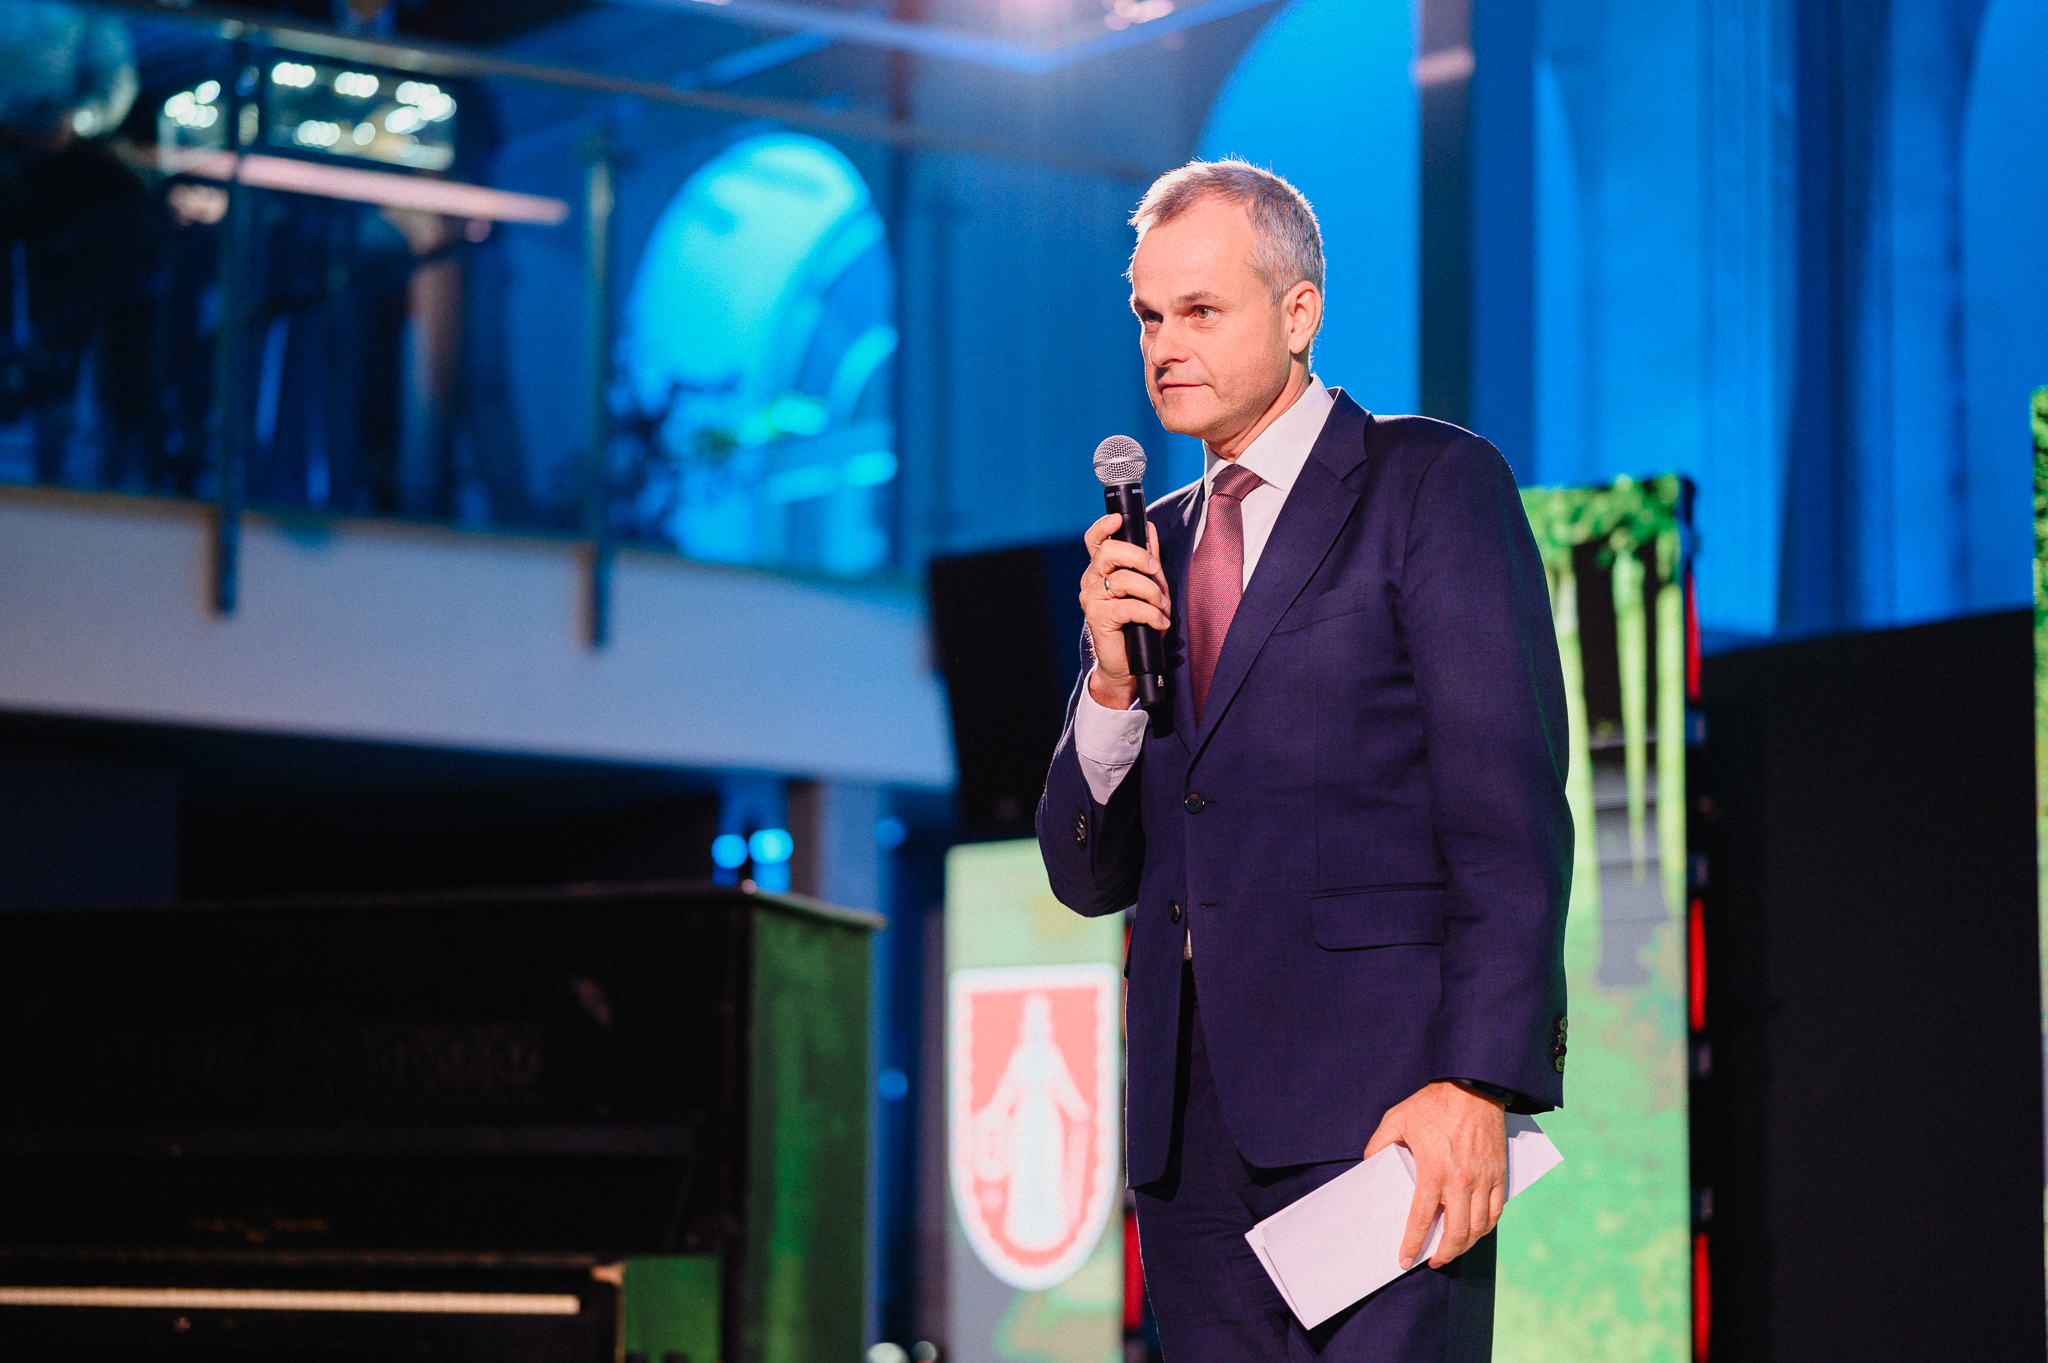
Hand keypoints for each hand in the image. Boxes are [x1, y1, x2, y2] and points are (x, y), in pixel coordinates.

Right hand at [1079, 513, 1170, 708]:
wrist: (1128, 664)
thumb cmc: (1138, 624)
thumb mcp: (1149, 587)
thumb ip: (1148, 559)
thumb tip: (1150, 529)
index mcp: (1101, 569)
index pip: (1095, 540)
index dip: (1104, 527)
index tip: (1118, 519)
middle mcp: (1091, 580)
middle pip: (1108, 551)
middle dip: (1138, 556)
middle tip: (1154, 570)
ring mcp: (1091, 598)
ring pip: (1124, 579)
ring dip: (1152, 592)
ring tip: (1162, 607)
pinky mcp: (1098, 617)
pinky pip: (1130, 606)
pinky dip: (1152, 614)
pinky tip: (1159, 623)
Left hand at [1363, 1080, 1507, 1269]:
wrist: (1473, 1086)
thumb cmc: (1433, 1102)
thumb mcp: (1397, 1118)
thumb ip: (1379, 1143)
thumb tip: (1368, 1163)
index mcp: (1433, 1170)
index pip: (1422, 1218)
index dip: (1413, 1243)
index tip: (1404, 1259)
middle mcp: (1461, 1180)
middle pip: (1456, 1232)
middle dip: (1444, 1253)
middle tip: (1433, 1261)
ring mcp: (1483, 1179)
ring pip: (1479, 1227)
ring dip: (1466, 1245)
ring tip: (1452, 1250)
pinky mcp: (1499, 1173)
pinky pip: (1496, 1210)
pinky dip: (1486, 1226)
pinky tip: (1476, 1231)